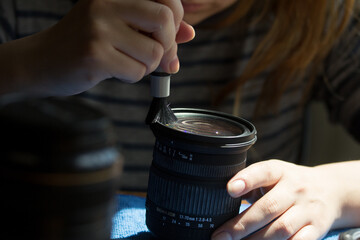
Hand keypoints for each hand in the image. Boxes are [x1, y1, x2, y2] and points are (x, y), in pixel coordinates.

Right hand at [4, 0, 193, 95]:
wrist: (42, 61)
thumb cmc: (85, 43)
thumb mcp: (121, 27)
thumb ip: (154, 28)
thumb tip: (189, 33)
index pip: (166, 0)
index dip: (175, 22)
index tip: (167, 37)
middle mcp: (105, 3)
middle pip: (164, 20)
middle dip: (167, 44)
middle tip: (153, 55)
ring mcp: (98, 28)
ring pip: (154, 52)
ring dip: (147, 66)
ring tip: (125, 63)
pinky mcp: (95, 55)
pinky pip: (137, 72)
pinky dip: (132, 77)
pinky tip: (113, 71)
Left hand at [211, 160, 342, 239]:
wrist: (329, 190)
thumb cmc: (289, 182)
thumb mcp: (273, 174)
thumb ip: (251, 182)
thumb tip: (221, 196)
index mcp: (279, 171)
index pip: (264, 171)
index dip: (247, 180)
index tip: (230, 189)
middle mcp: (295, 189)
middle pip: (268, 207)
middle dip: (242, 224)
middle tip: (221, 235)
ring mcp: (307, 210)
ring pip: (281, 228)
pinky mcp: (316, 229)